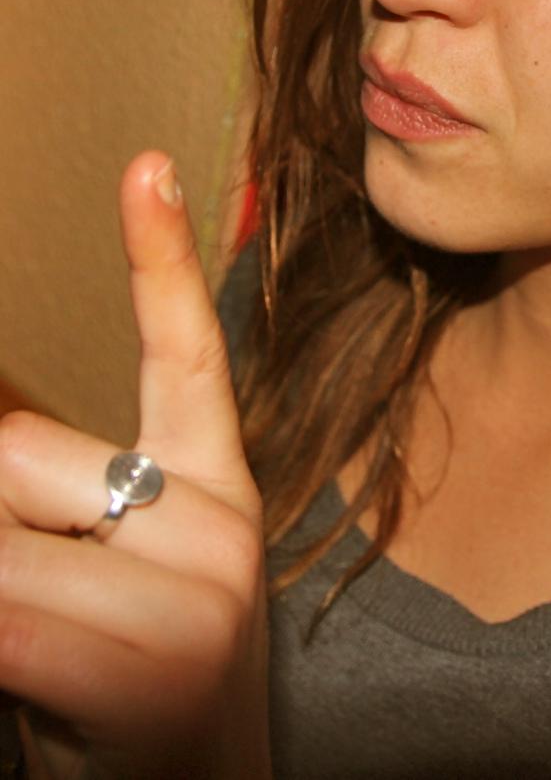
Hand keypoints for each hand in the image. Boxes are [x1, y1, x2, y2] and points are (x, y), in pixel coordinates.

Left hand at [0, 152, 269, 778]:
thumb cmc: (132, 692)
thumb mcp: (115, 578)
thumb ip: (63, 489)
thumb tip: (3, 424)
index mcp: (216, 490)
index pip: (186, 352)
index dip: (160, 257)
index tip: (143, 166)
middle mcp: (220, 522)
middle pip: (16, 452)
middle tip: (45, 590)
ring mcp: (198, 588)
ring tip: (47, 647)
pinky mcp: (153, 659)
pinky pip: (7, 609)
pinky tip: (38, 665)